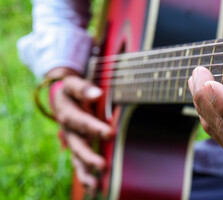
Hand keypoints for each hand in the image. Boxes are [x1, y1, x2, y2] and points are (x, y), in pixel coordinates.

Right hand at [47, 68, 112, 193]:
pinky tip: (95, 189)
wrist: (64, 96)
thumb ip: (83, 88)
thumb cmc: (73, 89)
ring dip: (86, 172)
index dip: (94, 127)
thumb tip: (97, 94)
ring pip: (76, 159)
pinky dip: (86, 177)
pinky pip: (79, 164)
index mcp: (68, 112)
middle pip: (77, 145)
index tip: (110, 133)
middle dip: (89, 156)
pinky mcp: (77, 148)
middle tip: (103, 165)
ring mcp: (72, 141)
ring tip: (96, 186)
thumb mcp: (73, 83)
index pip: (81, 121)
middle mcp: (68, 130)